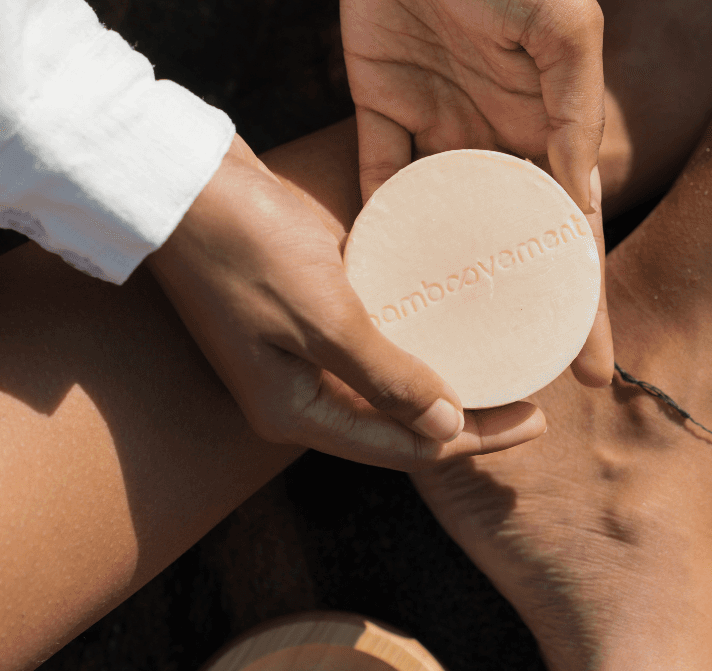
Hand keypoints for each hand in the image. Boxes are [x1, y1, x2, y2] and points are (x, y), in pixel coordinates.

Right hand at [146, 135, 545, 468]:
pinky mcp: (298, 320)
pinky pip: (369, 349)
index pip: (405, 449)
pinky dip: (411, 346)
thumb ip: (386, 376)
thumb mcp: (322, 315)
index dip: (475, 440)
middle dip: (465, 422)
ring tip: (500, 374)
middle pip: (398, 428)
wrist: (176, 181)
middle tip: (530, 405)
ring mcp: (294, 360)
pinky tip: (449, 331)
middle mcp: (297, 397)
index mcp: (297, 413)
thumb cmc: (242, 244)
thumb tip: (449, 428)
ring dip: (440, 386)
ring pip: (386, 391)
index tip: (535, 420)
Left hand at [341, 0, 613, 384]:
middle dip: (514, 310)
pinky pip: (378, 176)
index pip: (570, 232)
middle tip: (512, 375)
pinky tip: (377, 277)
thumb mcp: (564, 26)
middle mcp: (497, 134)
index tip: (592, 368)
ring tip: (440, 348)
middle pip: (507, 242)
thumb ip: (573, 112)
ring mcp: (439, 120)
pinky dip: (377, 224)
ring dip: (442, 278)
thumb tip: (578, 200)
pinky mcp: (382, 99)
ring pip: (441, 220)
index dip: (582, 302)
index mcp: (550, 122)